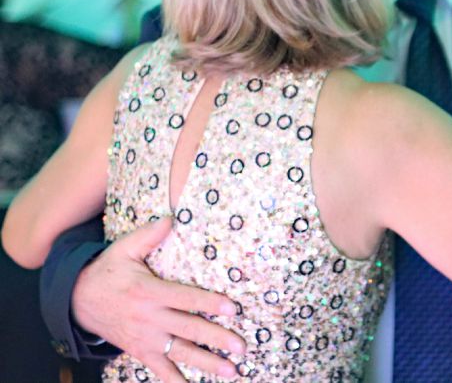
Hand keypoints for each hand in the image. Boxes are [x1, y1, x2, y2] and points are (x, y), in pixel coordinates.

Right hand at [72, 218, 244, 381]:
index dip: (208, 303)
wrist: (76, 301)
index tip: (231, 308)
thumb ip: (148, 235)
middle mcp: (149, 318)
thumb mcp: (123, 249)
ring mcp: (145, 338)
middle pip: (188, 329)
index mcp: (148, 292)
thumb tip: (171, 218)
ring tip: (231, 370)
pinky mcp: (140, 351)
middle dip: (217, 338)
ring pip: (180, 352)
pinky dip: (177, 380)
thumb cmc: (108, 271)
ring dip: (207, 363)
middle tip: (241, 346)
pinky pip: (160, 369)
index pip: (184, 298)